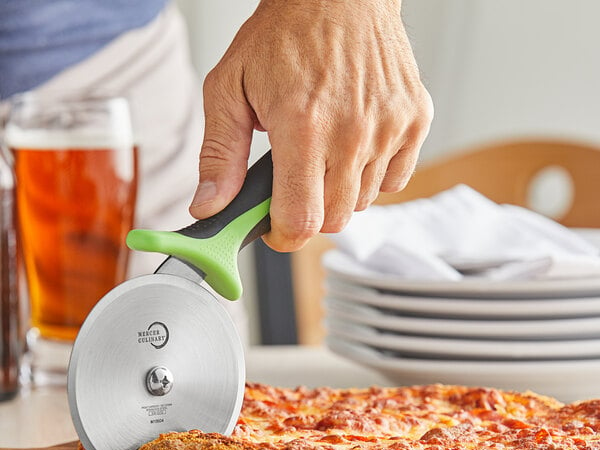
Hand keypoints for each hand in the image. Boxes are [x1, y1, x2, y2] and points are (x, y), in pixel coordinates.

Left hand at [190, 0, 432, 251]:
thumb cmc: (284, 35)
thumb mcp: (230, 89)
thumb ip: (218, 154)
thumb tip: (209, 205)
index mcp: (303, 126)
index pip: (301, 221)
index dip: (283, 236)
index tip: (275, 230)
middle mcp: (352, 132)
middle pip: (334, 220)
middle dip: (309, 213)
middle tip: (296, 184)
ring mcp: (388, 127)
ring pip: (361, 202)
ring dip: (338, 192)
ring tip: (324, 153)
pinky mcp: (414, 121)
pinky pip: (393, 181)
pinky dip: (372, 176)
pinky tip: (354, 146)